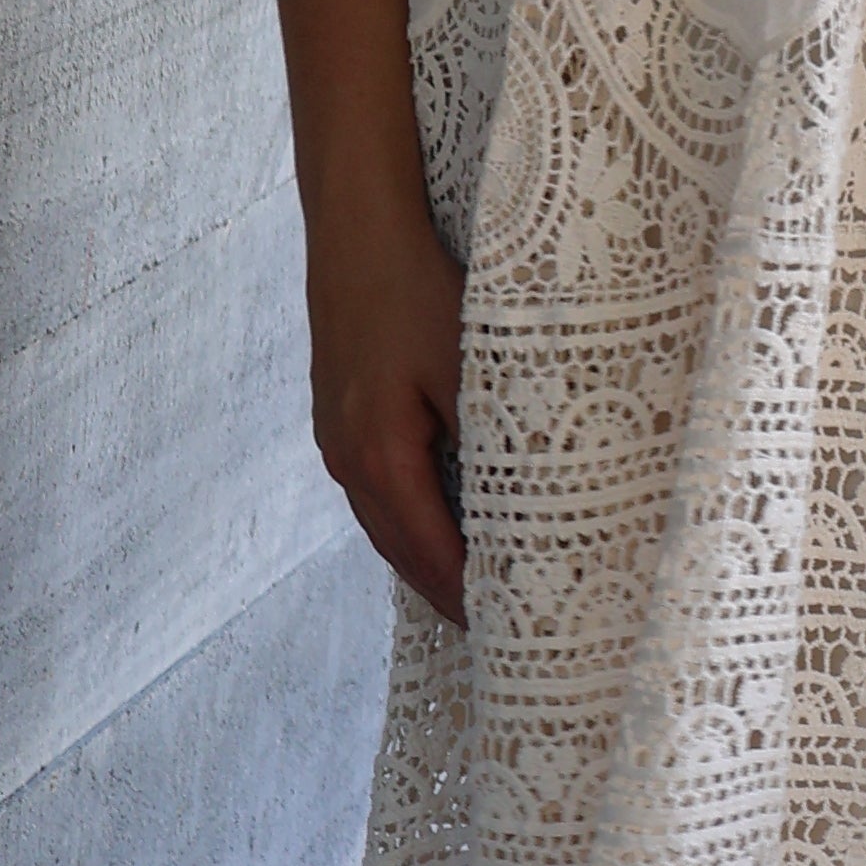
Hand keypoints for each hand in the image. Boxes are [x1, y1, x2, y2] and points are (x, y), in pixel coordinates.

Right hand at [306, 181, 468, 625]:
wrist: (357, 233)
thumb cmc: (416, 290)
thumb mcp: (470, 364)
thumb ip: (494, 436)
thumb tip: (529, 499)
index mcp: (380, 457)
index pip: (432, 554)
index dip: (469, 597)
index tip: (508, 631)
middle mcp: (348, 461)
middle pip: (401, 554)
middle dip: (447, 595)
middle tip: (497, 632)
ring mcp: (335, 443)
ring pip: (384, 527)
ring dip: (425, 563)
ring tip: (474, 597)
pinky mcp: (337, 422)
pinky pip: (376, 495)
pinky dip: (408, 525)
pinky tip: (440, 529)